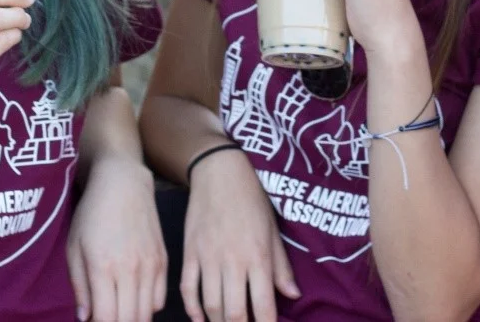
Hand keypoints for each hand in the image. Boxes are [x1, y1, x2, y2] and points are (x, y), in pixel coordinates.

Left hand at [67, 157, 165, 321]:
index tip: (94, 321)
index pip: (107, 319)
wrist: (124, 183)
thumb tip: (85, 318)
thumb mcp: (74, 247)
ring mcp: (150, 266)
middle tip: (106, 316)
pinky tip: (134, 300)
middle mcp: (130, 270)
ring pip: (146, 314)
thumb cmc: (92, 213)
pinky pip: (160, 299)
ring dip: (132, 319)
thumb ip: (79, 286)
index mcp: (103, 268)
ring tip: (119, 312)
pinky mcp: (163, 260)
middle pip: (129, 320)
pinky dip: (147, 308)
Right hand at [181, 147, 298, 321]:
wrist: (220, 173)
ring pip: (211, 305)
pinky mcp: (190, 252)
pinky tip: (201, 318)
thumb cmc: (252, 200)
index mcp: (258, 256)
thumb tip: (291, 295)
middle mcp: (233, 260)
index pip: (263, 305)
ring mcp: (208, 257)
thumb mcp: (272, 230)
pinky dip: (193, 308)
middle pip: (234, 312)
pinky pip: (188, 289)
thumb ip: (281, 266)